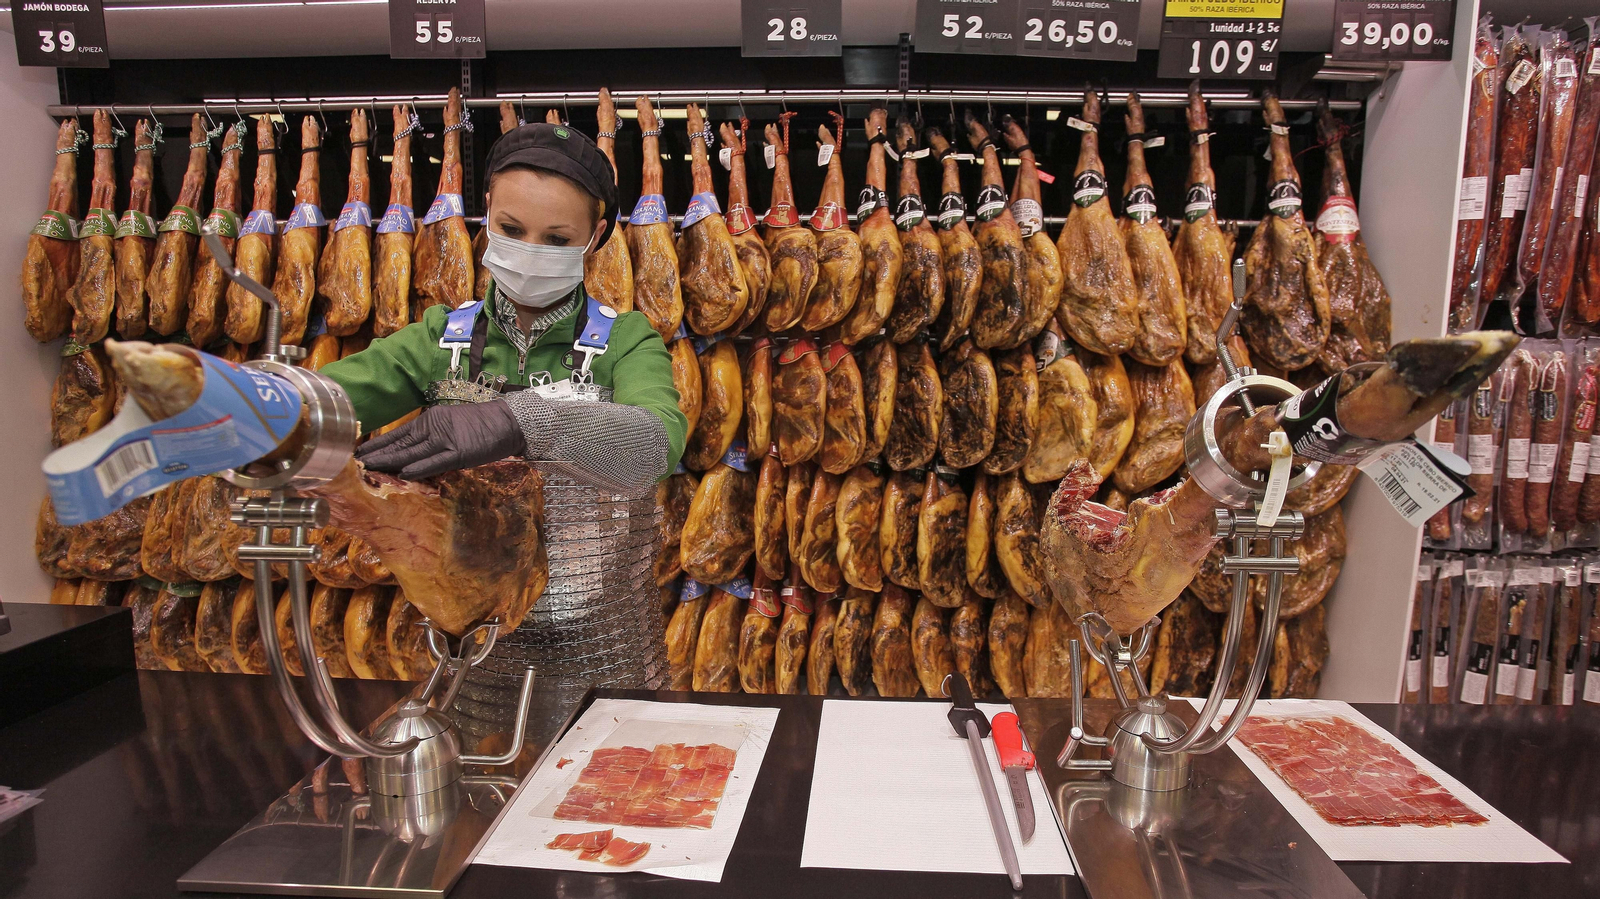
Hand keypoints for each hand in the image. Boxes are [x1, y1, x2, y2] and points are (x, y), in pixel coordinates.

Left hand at [357, 401, 526, 479]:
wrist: (510, 421)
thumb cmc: (483, 424)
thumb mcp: (452, 424)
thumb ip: (433, 436)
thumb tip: (412, 452)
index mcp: (431, 420)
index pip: (399, 434)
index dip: (379, 443)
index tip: (359, 451)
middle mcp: (434, 427)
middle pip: (401, 443)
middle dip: (377, 453)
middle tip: (354, 462)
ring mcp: (447, 440)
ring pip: (412, 452)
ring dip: (390, 461)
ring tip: (369, 468)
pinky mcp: (460, 452)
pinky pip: (435, 462)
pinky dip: (419, 468)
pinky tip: (403, 473)